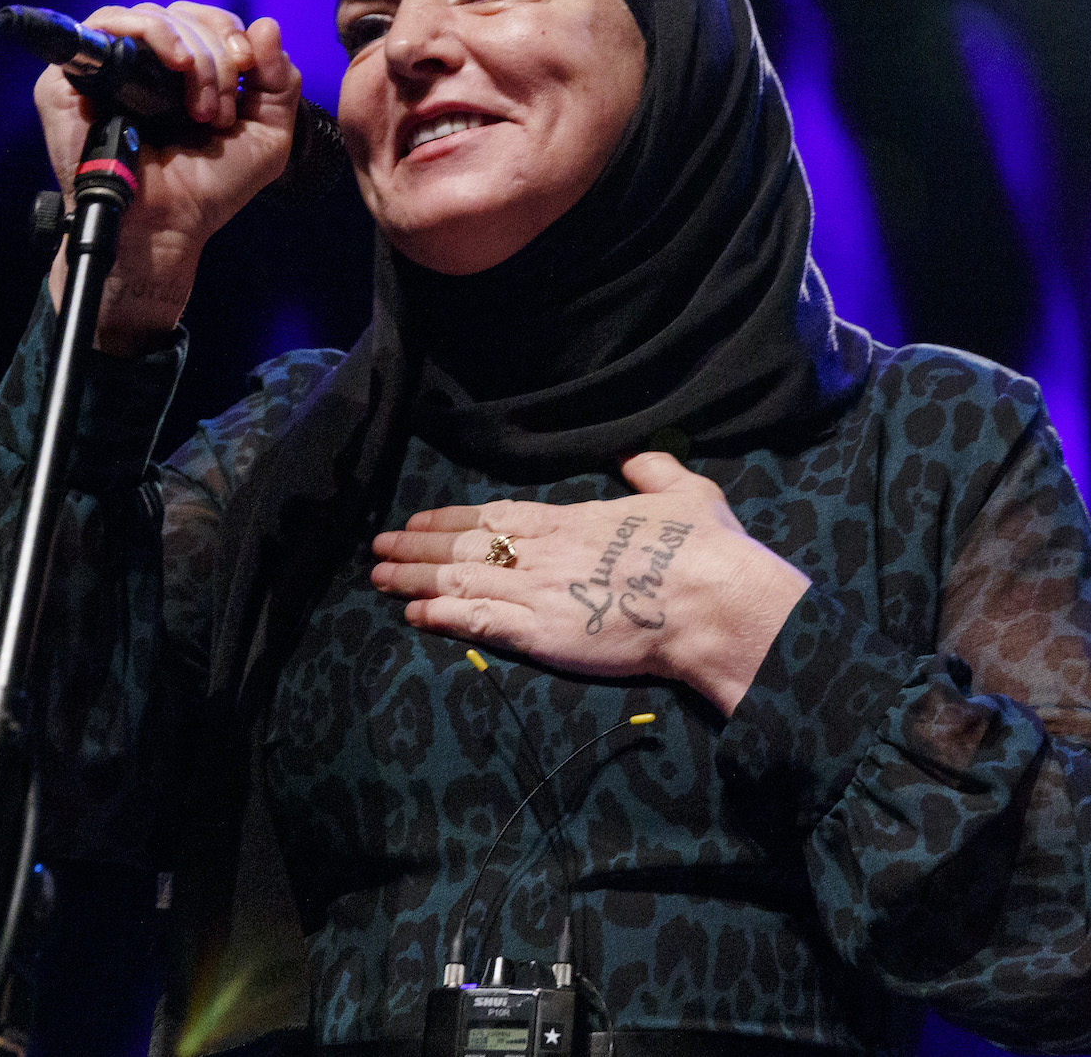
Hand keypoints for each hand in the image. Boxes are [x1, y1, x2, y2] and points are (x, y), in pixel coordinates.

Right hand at [36, 1, 301, 353]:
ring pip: (153, 15)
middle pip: (185, 14)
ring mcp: (109, 65)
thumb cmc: (210, 188)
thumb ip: (279, 81)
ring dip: (193, 54)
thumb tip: (267, 24)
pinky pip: (108, 21)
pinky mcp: (73, 74)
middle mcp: (145, 63)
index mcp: (185, 71)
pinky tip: (175, 64)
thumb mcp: (267, 136)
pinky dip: (151, 33)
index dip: (233, 36)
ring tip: (200, 108)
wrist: (167, 224)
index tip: (249, 71)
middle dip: (218, 56)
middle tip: (221, 111)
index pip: (208, 20)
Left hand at [369, 452, 811, 715]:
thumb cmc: (704, 548)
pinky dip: (442, 616)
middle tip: (380, 547)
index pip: (497, 515)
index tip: (421, 520)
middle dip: (418, 546)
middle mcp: (543, 551)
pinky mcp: (539, 632)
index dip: (453, 518)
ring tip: (379, 578)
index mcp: (572, 519)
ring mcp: (537, 591)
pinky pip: (478, 621)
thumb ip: (652, 472)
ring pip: (461, 580)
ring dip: (416, 578)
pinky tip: (413, 614)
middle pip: (467, 545)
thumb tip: (635, 457)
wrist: (711, 600)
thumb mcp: (685, 492)